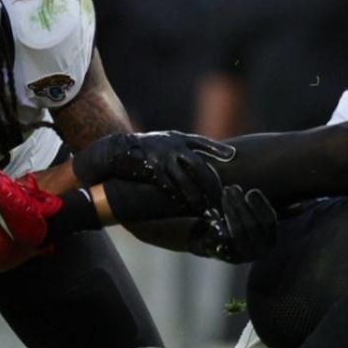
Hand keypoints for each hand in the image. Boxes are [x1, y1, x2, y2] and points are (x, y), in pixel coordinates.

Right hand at [72, 131, 233, 210]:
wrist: (116, 150)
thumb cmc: (145, 149)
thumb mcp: (166, 142)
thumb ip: (184, 148)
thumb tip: (205, 159)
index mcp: (178, 139)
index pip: (202, 143)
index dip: (217, 149)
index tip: (231, 155)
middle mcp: (173, 146)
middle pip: (199, 166)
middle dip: (211, 184)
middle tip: (221, 198)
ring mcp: (163, 157)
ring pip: (186, 179)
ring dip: (197, 196)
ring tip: (206, 208)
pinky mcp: (151, 169)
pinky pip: (168, 185)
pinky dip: (178, 196)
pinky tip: (185, 206)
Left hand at [189, 185, 277, 262]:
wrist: (229, 250)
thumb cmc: (244, 227)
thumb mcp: (256, 219)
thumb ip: (260, 207)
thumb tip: (260, 195)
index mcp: (271, 239)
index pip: (269, 220)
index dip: (260, 205)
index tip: (250, 191)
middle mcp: (261, 250)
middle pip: (252, 224)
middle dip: (241, 204)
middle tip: (232, 188)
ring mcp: (245, 256)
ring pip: (238, 230)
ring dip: (230, 209)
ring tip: (225, 195)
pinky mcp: (229, 258)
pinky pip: (223, 239)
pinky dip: (218, 223)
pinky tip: (213, 210)